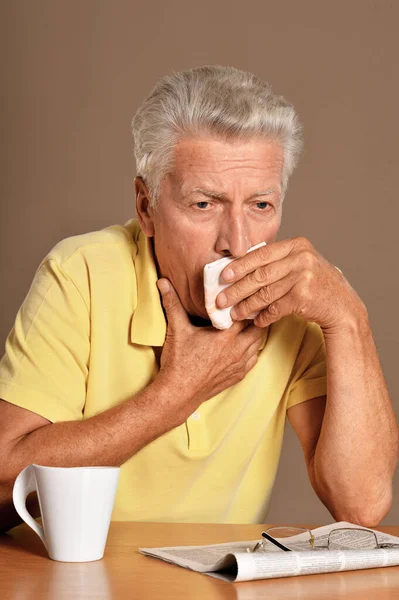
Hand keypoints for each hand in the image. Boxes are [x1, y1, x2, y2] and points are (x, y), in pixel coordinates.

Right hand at [156, 278, 263, 418]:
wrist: (179, 393)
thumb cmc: (178, 362)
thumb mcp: (176, 329)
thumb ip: (172, 303)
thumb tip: (163, 282)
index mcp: (225, 336)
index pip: (246, 313)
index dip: (246, 303)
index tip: (244, 295)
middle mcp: (237, 350)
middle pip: (257, 327)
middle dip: (253, 317)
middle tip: (248, 307)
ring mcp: (239, 364)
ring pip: (258, 343)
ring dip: (254, 333)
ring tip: (248, 323)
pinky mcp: (238, 375)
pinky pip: (253, 358)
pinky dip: (251, 349)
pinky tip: (243, 344)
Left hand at [215, 237, 365, 330]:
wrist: (342, 305)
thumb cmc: (315, 284)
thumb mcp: (300, 264)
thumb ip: (276, 262)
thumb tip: (238, 269)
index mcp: (296, 245)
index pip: (261, 254)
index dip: (239, 265)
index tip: (223, 276)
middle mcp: (301, 258)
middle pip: (260, 274)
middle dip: (237, 289)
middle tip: (221, 299)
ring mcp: (304, 277)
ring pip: (265, 293)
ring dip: (246, 306)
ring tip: (234, 314)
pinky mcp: (304, 296)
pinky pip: (276, 308)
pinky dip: (264, 316)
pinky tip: (256, 321)